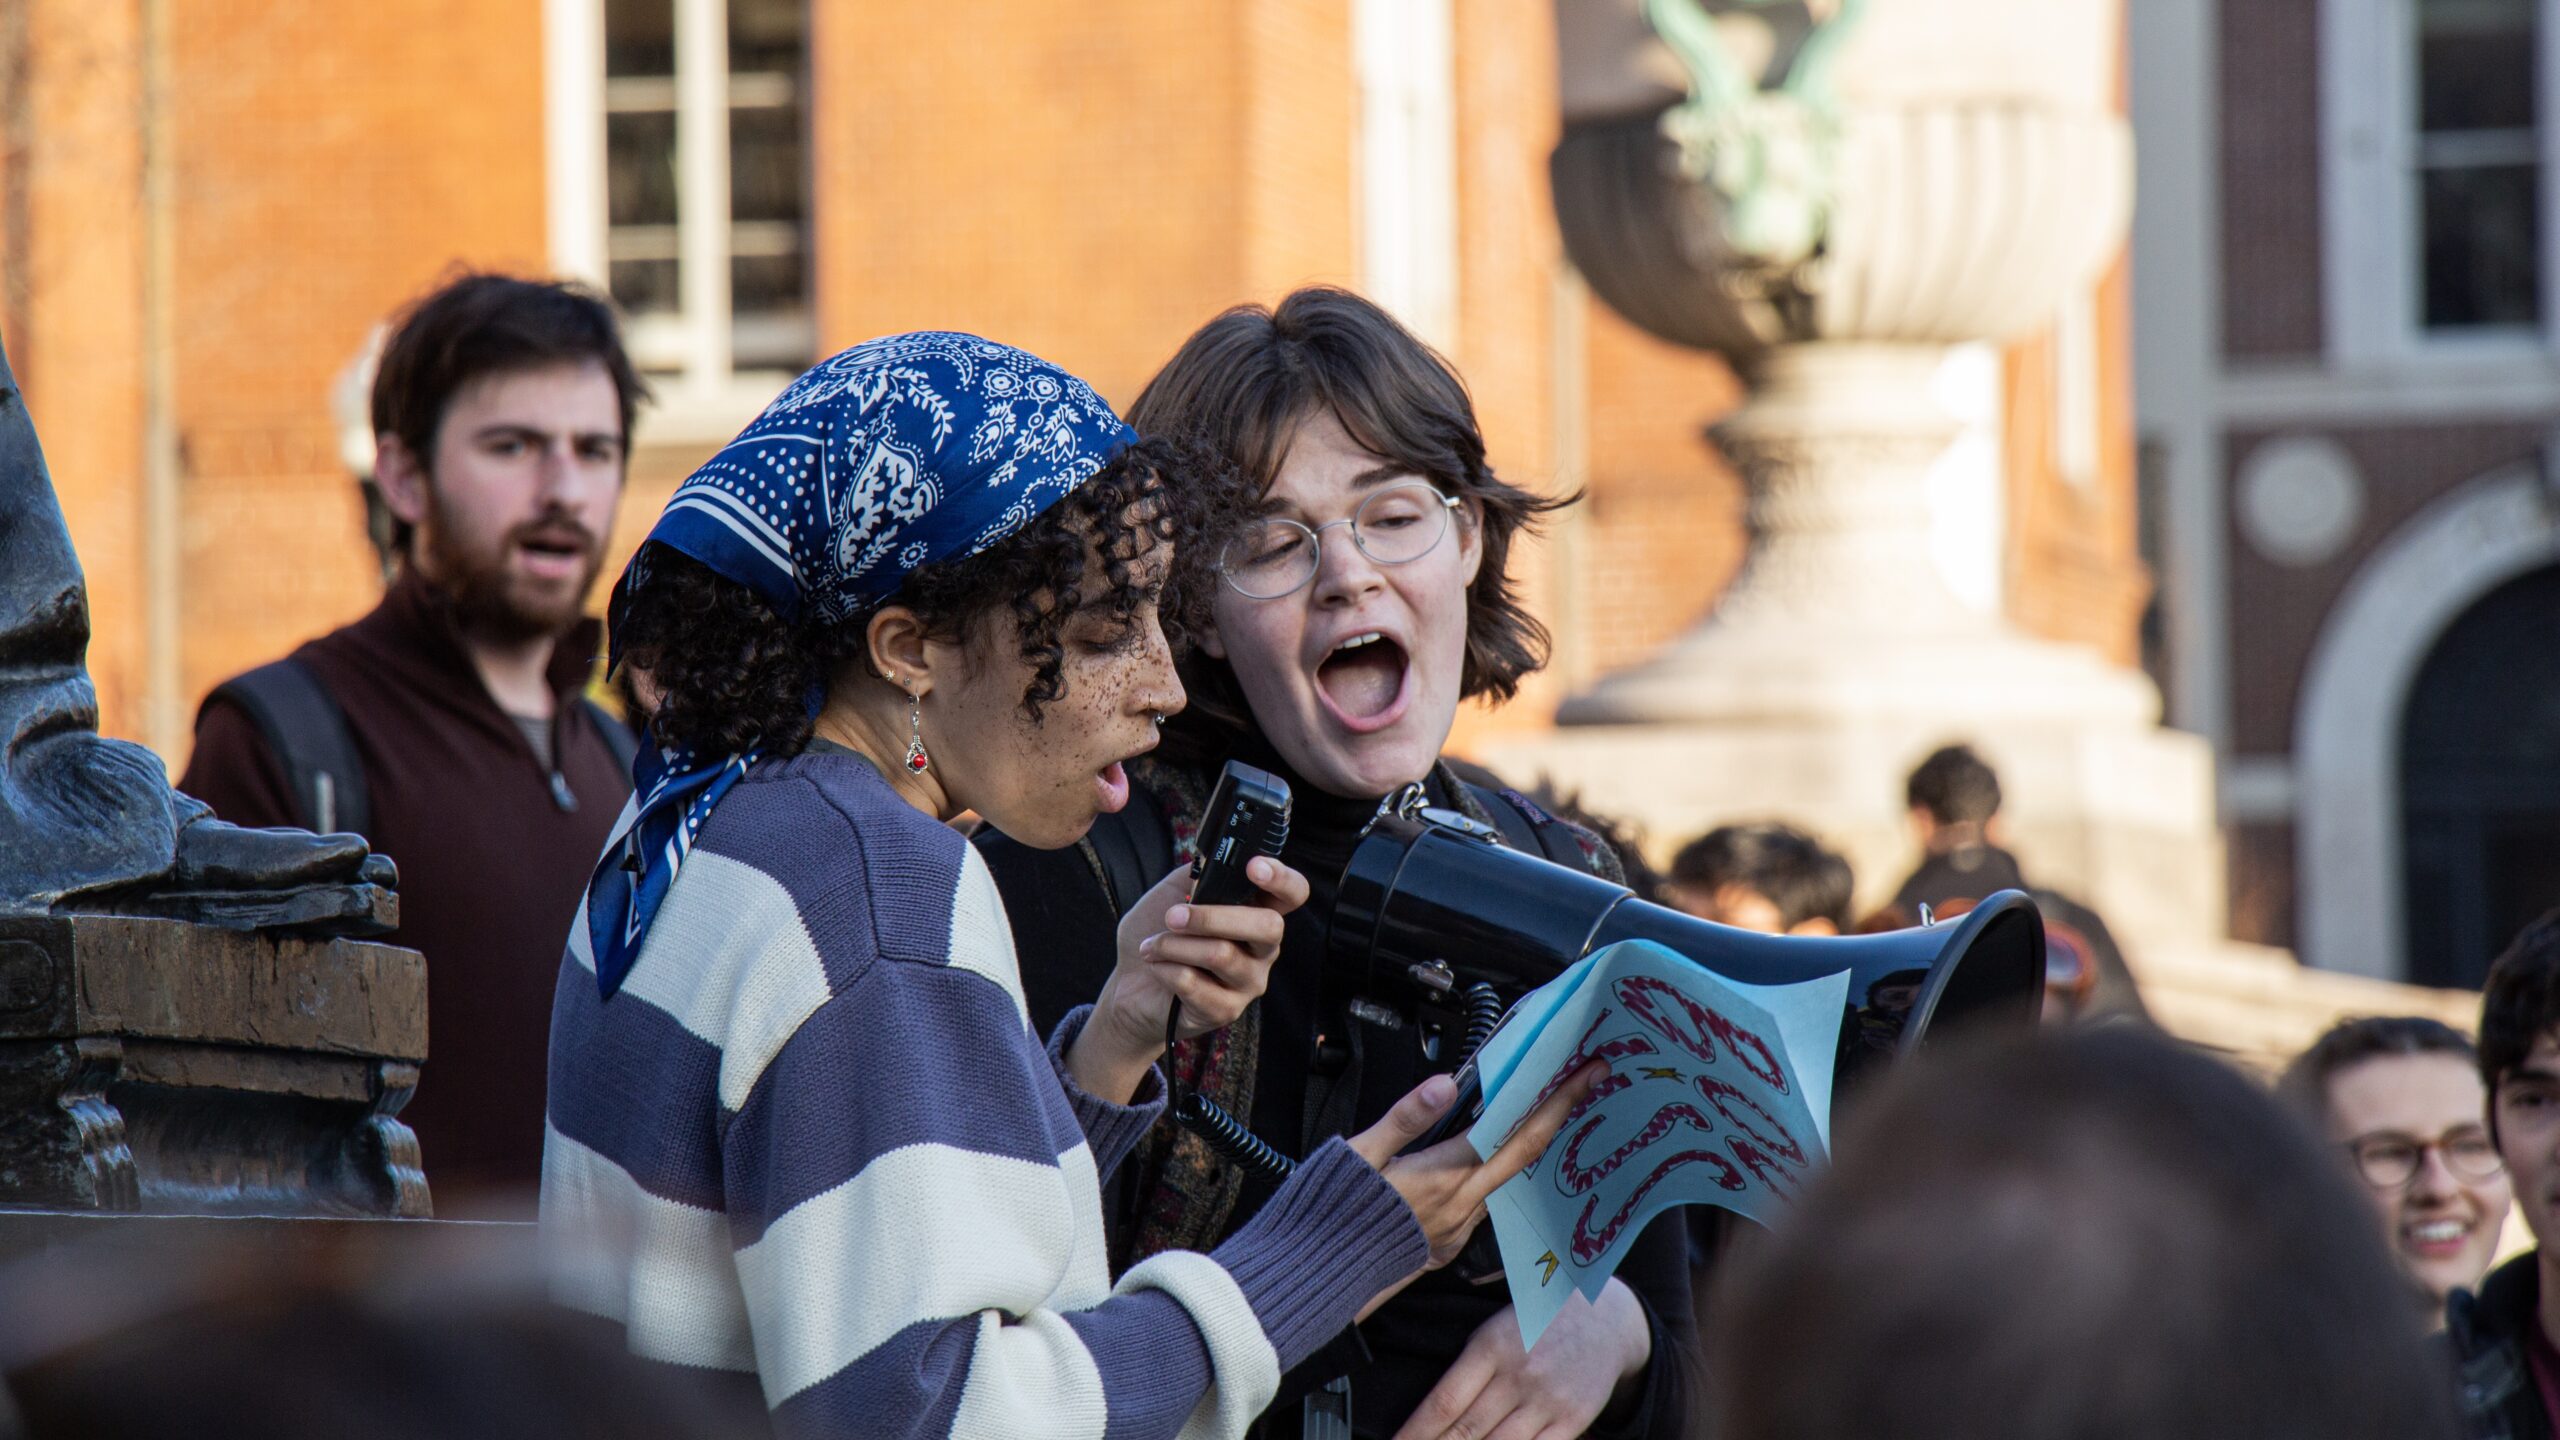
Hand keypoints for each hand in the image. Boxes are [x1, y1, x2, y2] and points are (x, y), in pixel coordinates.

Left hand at [1071, 858, 1307, 1101]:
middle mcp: (1263, 949)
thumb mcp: (1174, 891)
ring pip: (1221, 954)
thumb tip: (1212, 860)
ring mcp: (1248, 982)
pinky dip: (1165, 969)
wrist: (1130, 983)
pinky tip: (1156, 967)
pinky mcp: (1225, 1010)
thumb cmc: (1158, 932)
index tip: (1254, 867)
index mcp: (1257, 912)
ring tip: (1151, 945)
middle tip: (1172, 916)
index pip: (1293, 893)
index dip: (1282, 878)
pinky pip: (1194, 983)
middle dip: (1213, 917)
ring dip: (1174, 944)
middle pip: (1268, 926)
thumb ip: (1197, 874)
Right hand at [1347, 1061, 1609, 1298]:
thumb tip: (1444, 1086)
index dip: (1552, 1101)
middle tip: (1587, 1082)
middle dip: (1559, 1115)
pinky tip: (1490, 1161)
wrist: (1312, 1275)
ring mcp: (1455, 1229)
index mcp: (1443, 1178)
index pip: (1512, 1133)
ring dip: (1528, 1147)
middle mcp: (1459, 1206)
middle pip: (1524, 1155)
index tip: (1583, 1074)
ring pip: (1505, 1181)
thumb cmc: (1331, 1213)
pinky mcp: (1443, 1244)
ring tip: (1541, 1114)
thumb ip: (1406, 1118)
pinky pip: (1482, 1203)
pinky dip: (1496, 1175)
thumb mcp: (1361, 1154)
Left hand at [1393, 1283, 1652, 1439]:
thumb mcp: (1495, 1326)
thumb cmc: (1537, 1321)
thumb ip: (1468, 1367)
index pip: (1444, 1402)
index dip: (1415, 1432)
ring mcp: (1548, 1401)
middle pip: (1467, 1432)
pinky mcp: (1573, 1420)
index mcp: (1491, 1347)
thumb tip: (1434, 1414)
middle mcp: (1519, 1376)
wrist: (1606, 1317)